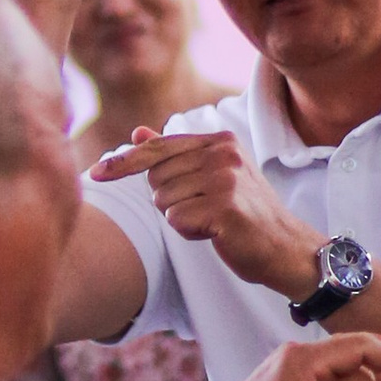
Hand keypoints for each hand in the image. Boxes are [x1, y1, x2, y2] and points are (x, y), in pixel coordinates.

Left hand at [87, 124, 321, 295]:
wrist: (285, 248)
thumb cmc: (245, 214)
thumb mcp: (213, 178)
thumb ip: (176, 155)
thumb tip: (138, 132)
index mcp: (220, 141)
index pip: (158, 148)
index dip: (124, 162)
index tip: (95, 174)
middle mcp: (223, 153)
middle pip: (156, 179)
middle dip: (171, 201)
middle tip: (206, 210)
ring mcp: (225, 178)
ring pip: (163, 201)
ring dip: (181, 218)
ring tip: (213, 221)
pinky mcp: (225, 206)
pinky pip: (176, 220)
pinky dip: (189, 232)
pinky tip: (216, 233)